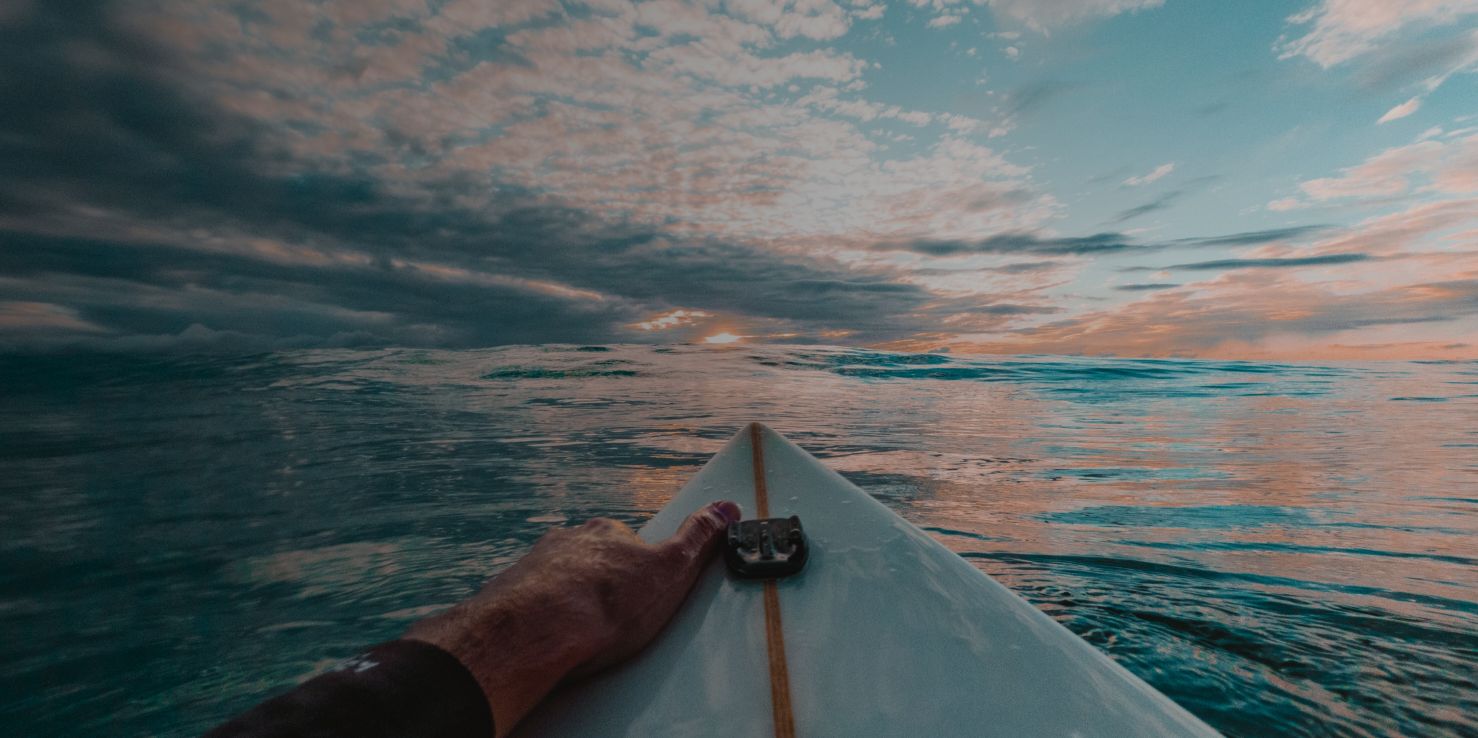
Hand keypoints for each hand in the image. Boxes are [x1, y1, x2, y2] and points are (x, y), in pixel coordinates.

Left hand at [405, 500, 741, 736]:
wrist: (536, 631)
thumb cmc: (604, 604)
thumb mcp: (670, 569)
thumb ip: (697, 538)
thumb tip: (725, 510)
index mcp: (606, 534)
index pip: (627, 542)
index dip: (638, 569)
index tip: (641, 592)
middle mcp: (568, 542)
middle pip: (591, 559)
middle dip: (601, 583)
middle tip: (614, 618)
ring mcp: (535, 566)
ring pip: (558, 579)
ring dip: (569, 598)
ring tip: (583, 633)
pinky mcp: (511, 595)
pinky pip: (531, 602)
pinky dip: (542, 616)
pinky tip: (553, 638)